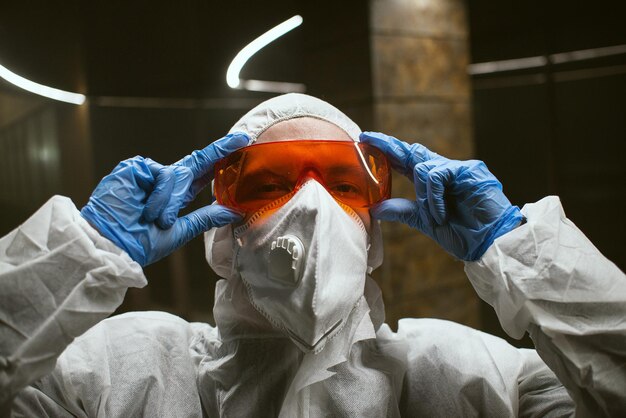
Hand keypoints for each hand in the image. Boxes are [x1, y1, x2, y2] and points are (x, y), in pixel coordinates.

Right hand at [80, 132, 248, 265]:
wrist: (110, 246)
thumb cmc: (139, 244)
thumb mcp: (178, 231)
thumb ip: (206, 218)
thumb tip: (235, 211)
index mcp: (173, 197)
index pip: (202, 175)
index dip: (219, 162)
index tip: (240, 149)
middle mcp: (162, 182)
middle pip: (195, 162)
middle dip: (218, 151)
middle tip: (241, 139)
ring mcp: (147, 173)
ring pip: (176, 174)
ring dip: (171, 199)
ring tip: (159, 219)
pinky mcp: (134, 167)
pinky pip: (160, 174)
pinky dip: (159, 193)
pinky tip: (148, 208)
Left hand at [360, 131, 523, 260]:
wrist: (488, 246)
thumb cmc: (462, 234)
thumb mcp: (425, 221)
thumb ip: (403, 211)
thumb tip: (376, 208)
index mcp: (433, 183)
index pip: (406, 161)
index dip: (387, 150)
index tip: (366, 139)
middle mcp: (445, 171)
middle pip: (413, 152)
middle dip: (390, 146)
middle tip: (369, 138)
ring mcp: (459, 169)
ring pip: (423, 169)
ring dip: (424, 196)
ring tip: (434, 216)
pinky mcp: (471, 170)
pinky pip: (438, 175)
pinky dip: (435, 197)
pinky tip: (440, 213)